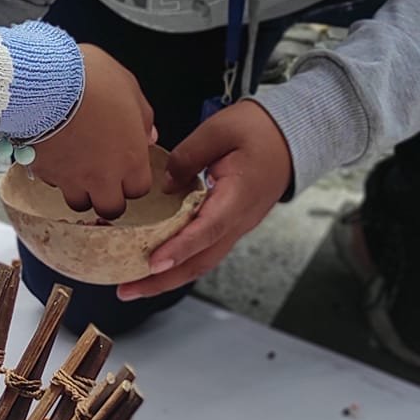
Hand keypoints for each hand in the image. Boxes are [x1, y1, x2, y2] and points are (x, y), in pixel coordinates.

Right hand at [32, 43, 155, 220]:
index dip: (132, 181)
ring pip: (79, 203)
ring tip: (77, 170)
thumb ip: (143, 117)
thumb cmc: (91, 79)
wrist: (44, 81)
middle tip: (102, 179)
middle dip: (108, 197)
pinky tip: (55, 155)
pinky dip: (56, 176)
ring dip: (80, 191)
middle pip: (110, 209)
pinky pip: (53, 184)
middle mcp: (102, 176)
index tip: (126, 169)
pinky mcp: (44, 173)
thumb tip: (149, 136)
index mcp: (130, 158)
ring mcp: (71, 179)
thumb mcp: (128, 87)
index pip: (139, 190)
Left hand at [116, 99, 292, 301]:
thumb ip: (187, 157)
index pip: (207, 229)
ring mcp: (237, 227)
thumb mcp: (220, 129)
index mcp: (238, 197)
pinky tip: (156, 266)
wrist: (292, 138)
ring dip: (168, 278)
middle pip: (201, 260)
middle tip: (127, 289)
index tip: (154, 263)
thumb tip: (164, 185)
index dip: (180, 248)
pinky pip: (204, 251)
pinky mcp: (230, 225)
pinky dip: (179, 263)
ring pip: (201, 262)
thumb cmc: (260, 130)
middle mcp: (239, 220)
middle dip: (163, 280)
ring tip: (133, 286)